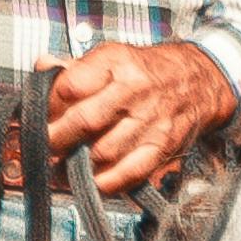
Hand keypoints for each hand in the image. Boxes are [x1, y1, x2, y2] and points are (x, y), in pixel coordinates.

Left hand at [52, 42, 237, 196]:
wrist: (198, 82)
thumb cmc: (145, 71)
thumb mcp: (112, 57)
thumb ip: (74, 67)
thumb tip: (42, 67)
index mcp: (117, 62)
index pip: (71, 85)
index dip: (48, 105)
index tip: (41, 115)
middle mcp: (135, 90)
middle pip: (85, 121)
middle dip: (57, 139)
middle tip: (45, 146)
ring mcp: (151, 121)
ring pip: (103, 152)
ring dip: (77, 164)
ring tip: (63, 165)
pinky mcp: (163, 147)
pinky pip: (130, 174)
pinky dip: (106, 182)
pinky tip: (93, 179)